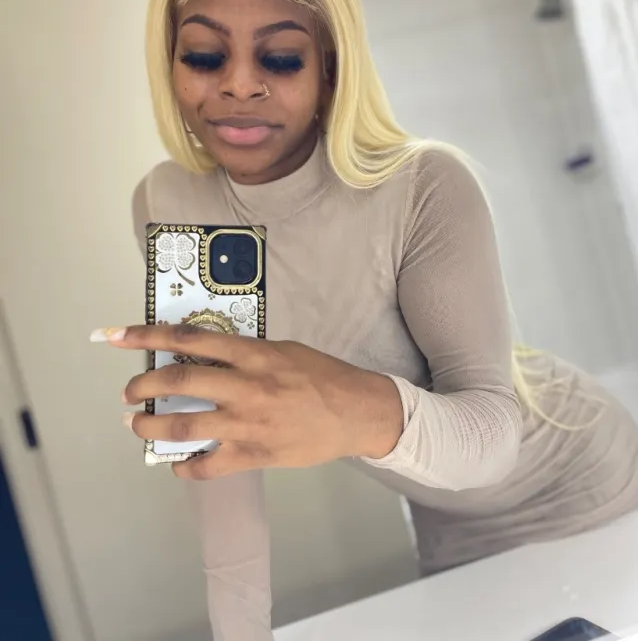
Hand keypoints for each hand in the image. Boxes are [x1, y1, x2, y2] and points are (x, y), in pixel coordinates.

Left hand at [93, 324, 402, 479]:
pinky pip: (207, 466)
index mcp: (252, 353)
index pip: (189, 340)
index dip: (148, 336)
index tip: (119, 335)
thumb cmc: (320, 375)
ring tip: (139, 425)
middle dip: (142, 387)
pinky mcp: (253, 455)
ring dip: (151, 427)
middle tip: (130, 393)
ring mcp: (247, 424)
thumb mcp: (282, 349)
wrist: (354, 412)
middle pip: (177, 383)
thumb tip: (205, 357)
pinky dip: (184, 467)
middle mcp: (244, 386)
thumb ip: (244, 352)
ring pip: (183, 427)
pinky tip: (177, 462)